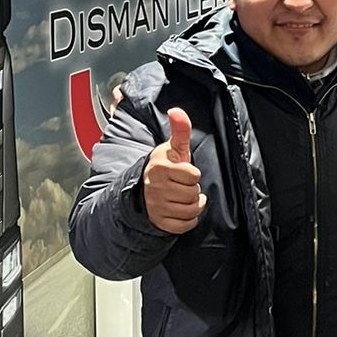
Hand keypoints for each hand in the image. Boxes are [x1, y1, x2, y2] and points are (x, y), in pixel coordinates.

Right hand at [143, 107, 206, 234]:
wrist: (143, 188)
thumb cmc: (164, 167)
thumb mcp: (173, 148)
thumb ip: (180, 130)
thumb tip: (176, 111)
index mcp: (160, 168)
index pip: (193, 175)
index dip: (192, 174)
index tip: (183, 173)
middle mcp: (155, 188)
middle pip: (193, 194)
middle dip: (192, 190)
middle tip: (182, 186)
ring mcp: (156, 207)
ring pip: (190, 211)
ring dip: (193, 205)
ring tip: (184, 197)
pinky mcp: (158, 222)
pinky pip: (184, 225)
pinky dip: (188, 220)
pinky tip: (182, 210)